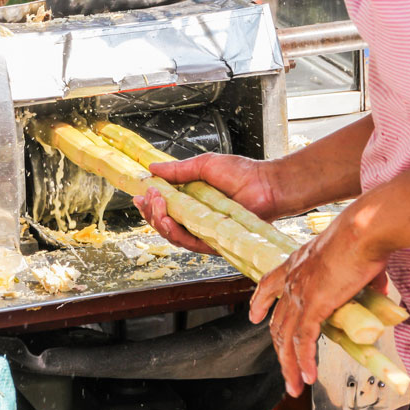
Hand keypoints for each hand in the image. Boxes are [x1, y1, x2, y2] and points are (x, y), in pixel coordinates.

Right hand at [133, 153, 283, 253]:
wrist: (268, 185)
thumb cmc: (243, 173)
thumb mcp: (205, 165)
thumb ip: (178, 170)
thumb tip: (152, 168)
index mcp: (192, 201)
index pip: (164, 208)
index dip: (150, 203)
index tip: (142, 192)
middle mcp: (196, 219)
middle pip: (163, 224)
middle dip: (151, 212)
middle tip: (148, 197)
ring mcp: (204, 232)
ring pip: (172, 235)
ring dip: (159, 221)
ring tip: (157, 205)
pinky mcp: (214, 243)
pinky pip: (189, 243)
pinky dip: (175, 231)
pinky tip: (167, 218)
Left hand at [248, 206, 390, 396]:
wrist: (364, 229)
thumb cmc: (364, 235)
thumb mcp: (355, 257)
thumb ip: (363, 277)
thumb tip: (377, 288)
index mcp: (297, 263)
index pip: (268, 284)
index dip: (260, 302)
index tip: (254, 316)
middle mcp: (292, 278)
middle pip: (277, 320)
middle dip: (278, 348)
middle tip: (283, 367)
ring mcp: (300, 292)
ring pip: (286, 337)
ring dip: (289, 365)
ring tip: (293, 385)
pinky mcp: (314, 304)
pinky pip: (304, 340)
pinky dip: (304, 361)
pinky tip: (307, 376)